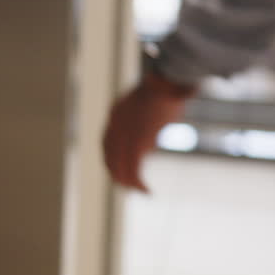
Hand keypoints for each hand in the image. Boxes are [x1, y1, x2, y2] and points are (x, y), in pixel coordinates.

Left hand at [102, 72, 195, 192]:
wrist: (166, 82)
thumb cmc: (167, 86)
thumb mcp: (153, 96)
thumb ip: (151, 108)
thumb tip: (162, 118)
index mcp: (117, 112)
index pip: (106, 140)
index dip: (110, 157)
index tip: (115, 169)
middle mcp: (115, 125)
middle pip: (109, 155)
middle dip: (115, 172)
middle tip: (125, 186)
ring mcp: (124, 135)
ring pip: (119, 166)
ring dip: (127, 182)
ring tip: (138, 191)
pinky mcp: (137, 144)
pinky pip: (134, 170)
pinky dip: (138, 184)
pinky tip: (147, 192)